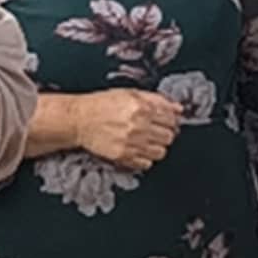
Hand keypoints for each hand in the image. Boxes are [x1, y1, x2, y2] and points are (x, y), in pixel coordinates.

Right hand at [55, 89, 182, 170]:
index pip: (172, 119)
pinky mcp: (124, 156)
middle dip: (165, 134)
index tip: (166, 122)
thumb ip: (157, 100)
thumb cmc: (102, 105)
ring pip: (161, 152)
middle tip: (155, 131)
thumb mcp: (130, 94)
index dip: (170, 121)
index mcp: (142, 107)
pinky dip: (144, 158)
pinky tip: (137, 150)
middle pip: (169, 137)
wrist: (79, 119)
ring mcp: (132, 142)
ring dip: (156, 147)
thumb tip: (178, 108)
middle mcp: (139, 126)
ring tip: (145, 141)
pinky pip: (146, 163)